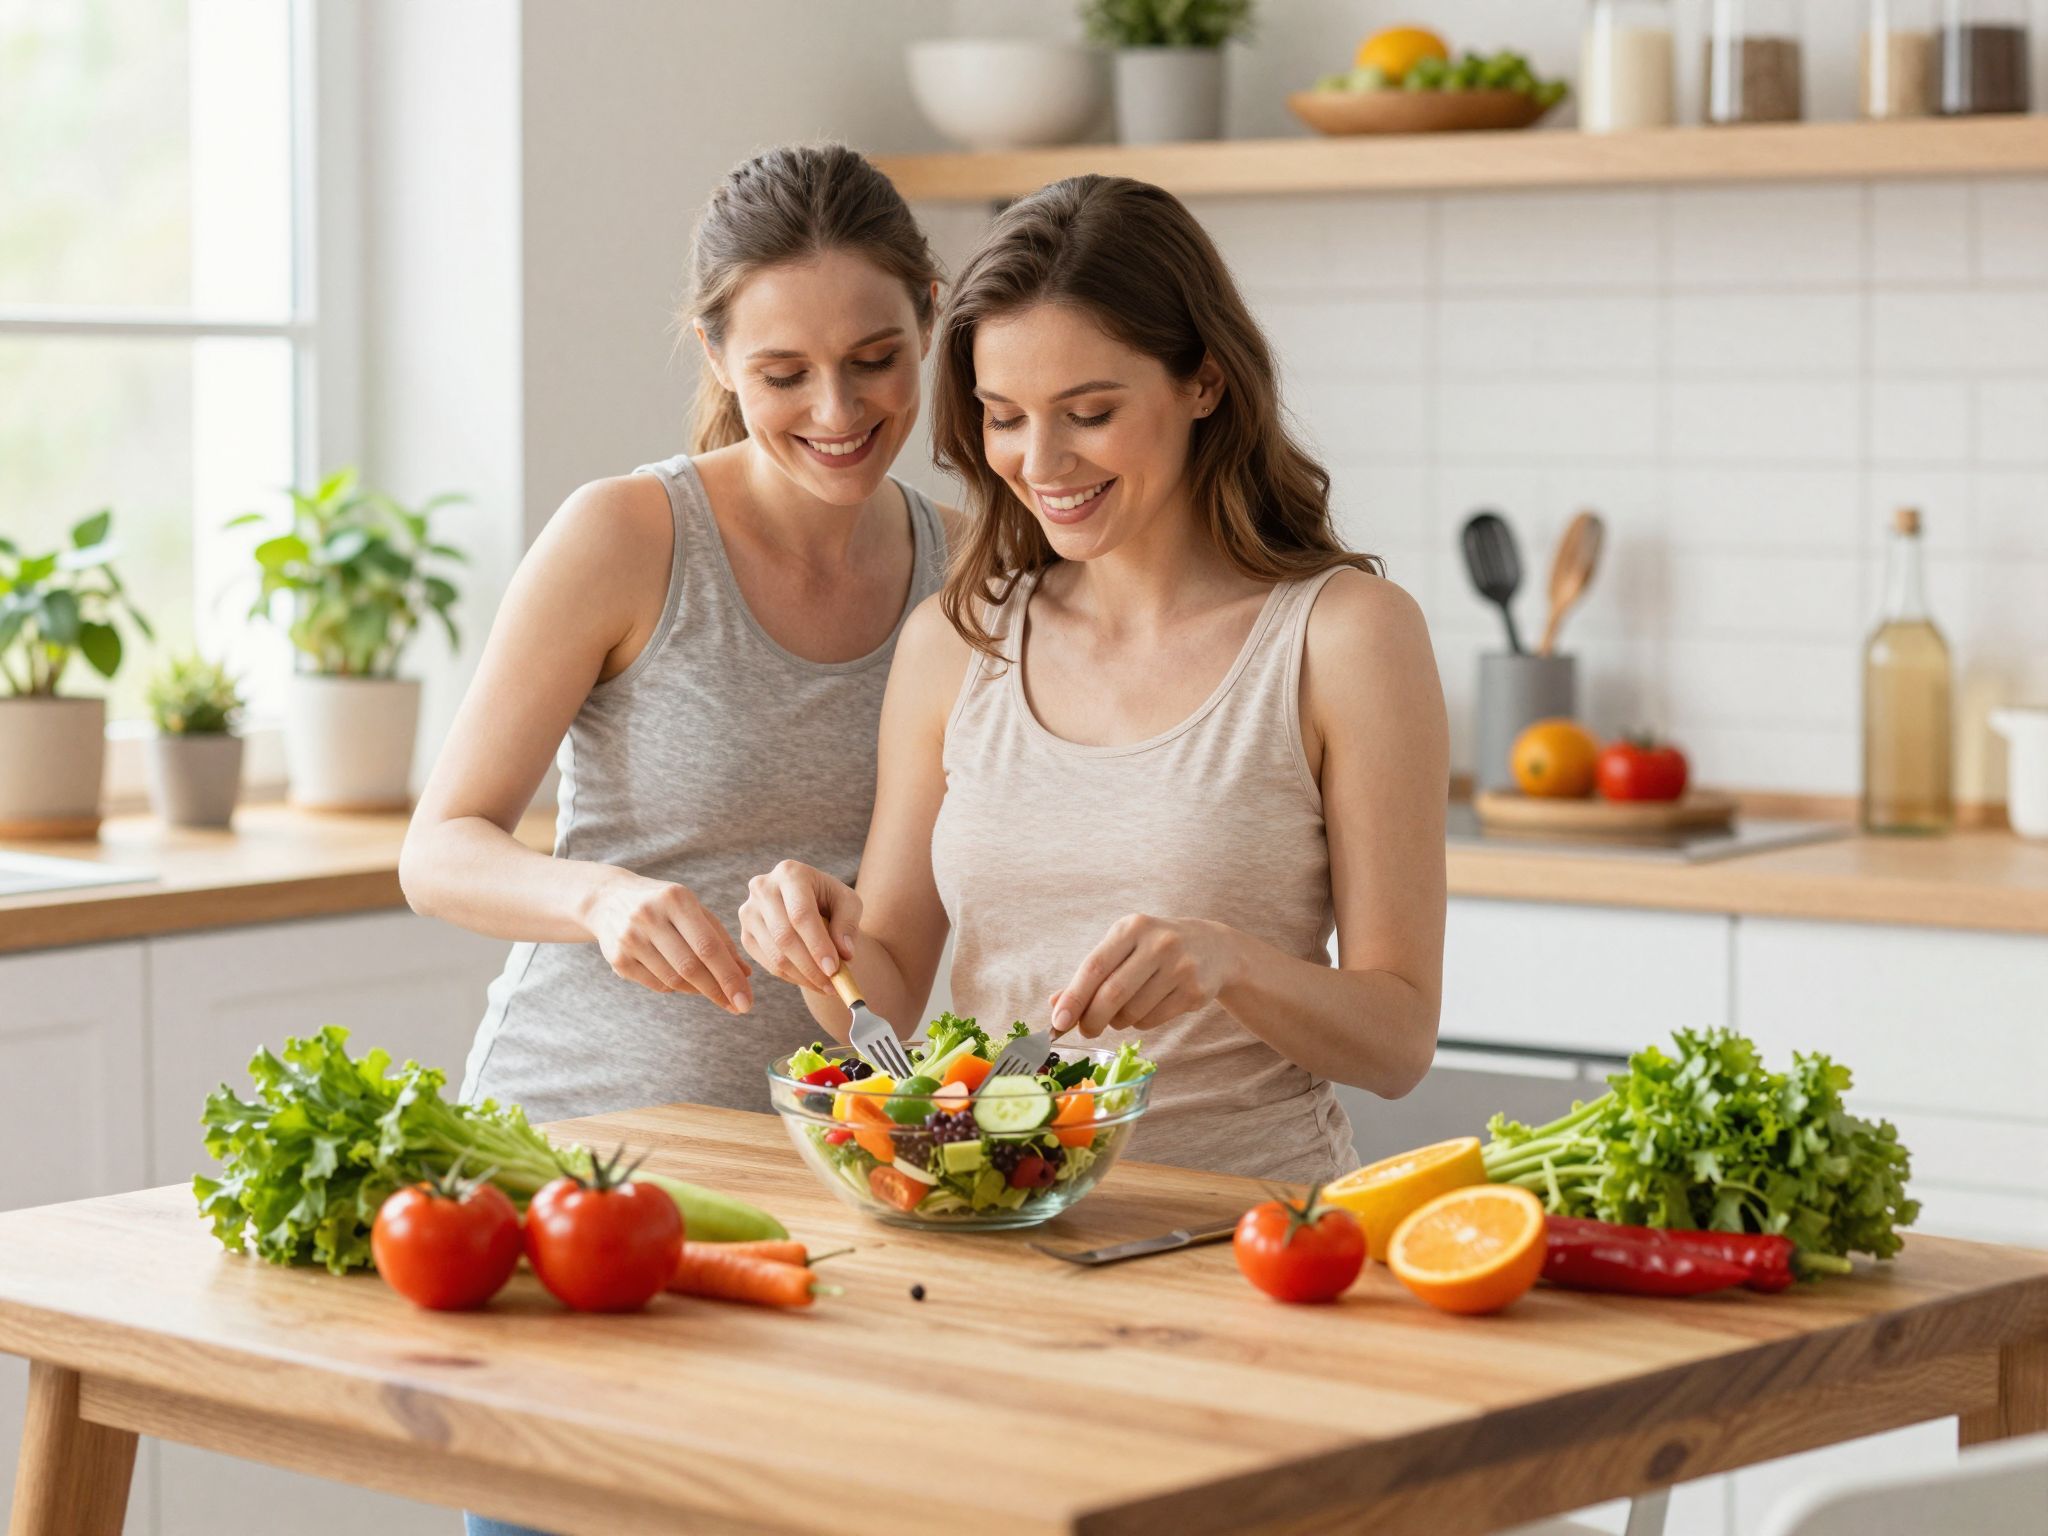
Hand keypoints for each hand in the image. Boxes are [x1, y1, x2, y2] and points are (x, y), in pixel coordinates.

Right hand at [584, 870, 751, 1010]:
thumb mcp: (693, 911)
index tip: (746, 1000)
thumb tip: (745, 974)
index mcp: (676, 899)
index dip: (729, 977)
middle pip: (690, 967)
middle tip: (739, 1007)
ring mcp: (630, 938)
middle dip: (718, 991)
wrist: (609, 899)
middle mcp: (649, 916)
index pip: (708, 946)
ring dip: (699, 990)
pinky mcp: (617, 959)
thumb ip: (720, 939)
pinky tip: (683, 981)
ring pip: (674, 980)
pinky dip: (676, 988)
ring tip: (712, 989)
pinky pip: (657, 985)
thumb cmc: (665, 906)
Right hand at [738, 860, 862, 992]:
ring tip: (827, 987)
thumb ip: (848, 924)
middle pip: (785, 936)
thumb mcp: (847, 902)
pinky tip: (810, 981)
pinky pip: (767, 964)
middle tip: (833, 985)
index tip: (833, 969)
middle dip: (811, 966)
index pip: (801, 914)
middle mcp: (763, 888)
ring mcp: (750, 912)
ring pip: (775, 954)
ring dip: (803, 977)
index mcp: (790, 873)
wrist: (806, 902)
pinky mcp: (745, 934)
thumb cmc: (829, 900)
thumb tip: (844, 953)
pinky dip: (791, 978)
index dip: (817, 944)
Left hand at [1051, 914, 1242, 1038]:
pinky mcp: (1195, 991)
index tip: (1058, 1022)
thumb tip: (1056, 1005)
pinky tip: (1147, 1008)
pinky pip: (1152, 1020)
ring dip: (1118, 1021)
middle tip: (1085, 1030)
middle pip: (1113, 994)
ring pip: (1132, 1012)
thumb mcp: (1123, 948)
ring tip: (1124, 1010)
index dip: (1074, 997)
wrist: (1213, 948)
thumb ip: (1089, 975)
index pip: (1095, 966)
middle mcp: (1158, 943)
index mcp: (1132, 927)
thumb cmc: (1154, 949)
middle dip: (1092, 1019)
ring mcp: (1180, 967)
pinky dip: (1140, 1023)